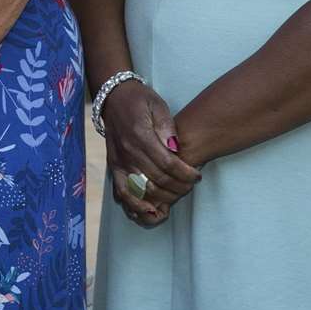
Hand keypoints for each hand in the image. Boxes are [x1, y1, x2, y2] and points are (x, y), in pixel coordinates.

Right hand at [101, 81, 199, 225]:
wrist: (113, 97)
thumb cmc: (140, 100)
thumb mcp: (158, 105)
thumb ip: (167, 127)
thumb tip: (175, 149)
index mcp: (140, 134)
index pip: (167, 163)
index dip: (185, 174)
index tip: (197, 175)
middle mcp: (128, 150)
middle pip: (157, 179)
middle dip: (179, 187)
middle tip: (191, 185)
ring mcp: (119, 160)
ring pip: (141, 190)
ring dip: (161, 199)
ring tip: (176, 199)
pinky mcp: (113, 166)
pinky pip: (122, 191)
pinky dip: (135, 205)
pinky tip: (149, 212)